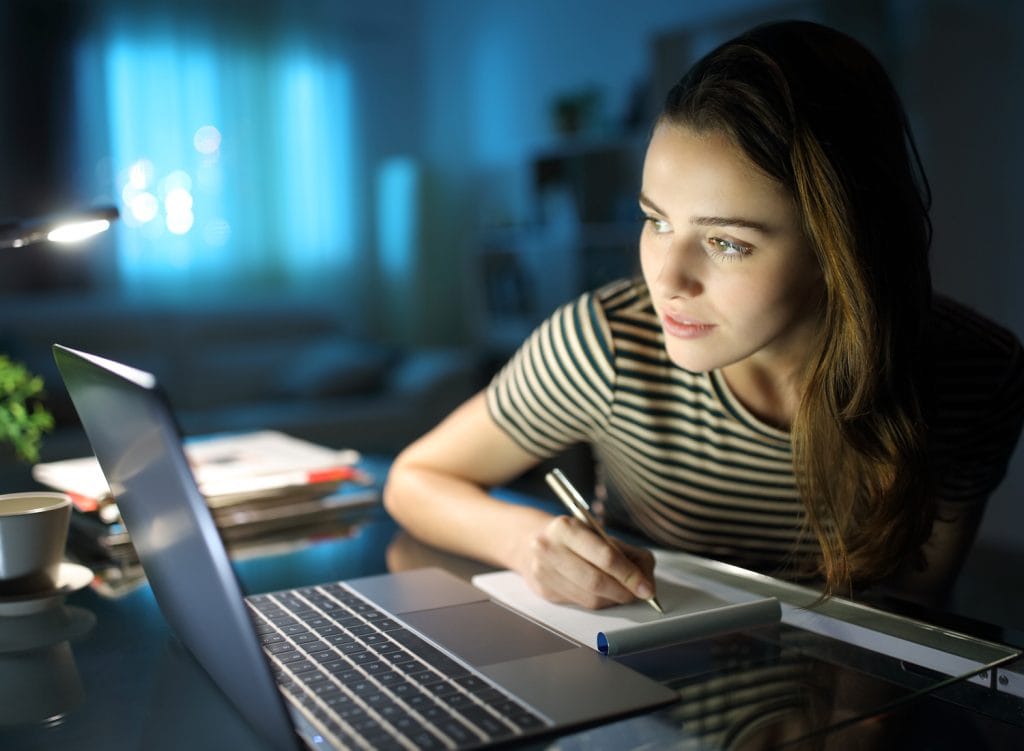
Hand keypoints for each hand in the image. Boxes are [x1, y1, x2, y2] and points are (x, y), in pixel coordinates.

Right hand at [517, 514, 655, 608]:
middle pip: (596, 581)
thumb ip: (627, 552)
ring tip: (622, 592)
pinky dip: (598, 602)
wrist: (533, 541)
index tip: (646, 588)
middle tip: (638, 594)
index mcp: (566, 528)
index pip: (605, 557)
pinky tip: (603, 593)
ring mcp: (543, 571)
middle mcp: (549, 548)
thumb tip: (646, 580)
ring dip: (613, 599)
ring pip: (589, 598)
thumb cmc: (574, 537)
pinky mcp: (543, 590)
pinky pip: (580, 604)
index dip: (630, 575)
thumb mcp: (598, 532)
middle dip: (623, 592)